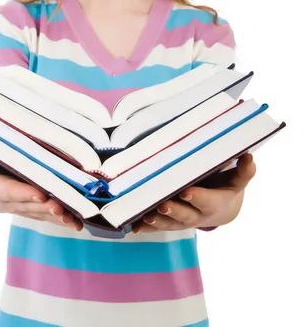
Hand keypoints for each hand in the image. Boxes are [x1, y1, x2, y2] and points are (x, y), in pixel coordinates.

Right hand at [0, 142, 82, 230]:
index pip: (12, 192)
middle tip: (60, 208)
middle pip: (31, 206)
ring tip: (73, 219)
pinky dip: (63, 220)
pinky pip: (49, 216)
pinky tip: (78, 223)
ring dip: (58, 217)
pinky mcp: (35, 210)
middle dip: (46, 208)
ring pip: (42, 214)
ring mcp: (25, 208)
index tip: (39, 195)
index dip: (24, 194)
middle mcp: (13, 202)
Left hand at [132, 152, 255, 232]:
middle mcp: (198, 215)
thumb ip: (244, 171)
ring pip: (169, 223)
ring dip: (157, 221)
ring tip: (146, 216)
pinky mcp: (172, 223)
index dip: (197, 197)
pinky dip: (147, 227)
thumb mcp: (237, 180)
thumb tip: (250, 157)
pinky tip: (134, 225)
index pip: (206, 201)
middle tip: (162, 205)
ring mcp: (183, 221)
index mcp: (214, 203)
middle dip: (173, 211)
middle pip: (185, 216)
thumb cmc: (227, 187)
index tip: (186, 191)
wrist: (222, 209)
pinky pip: (158, 226)